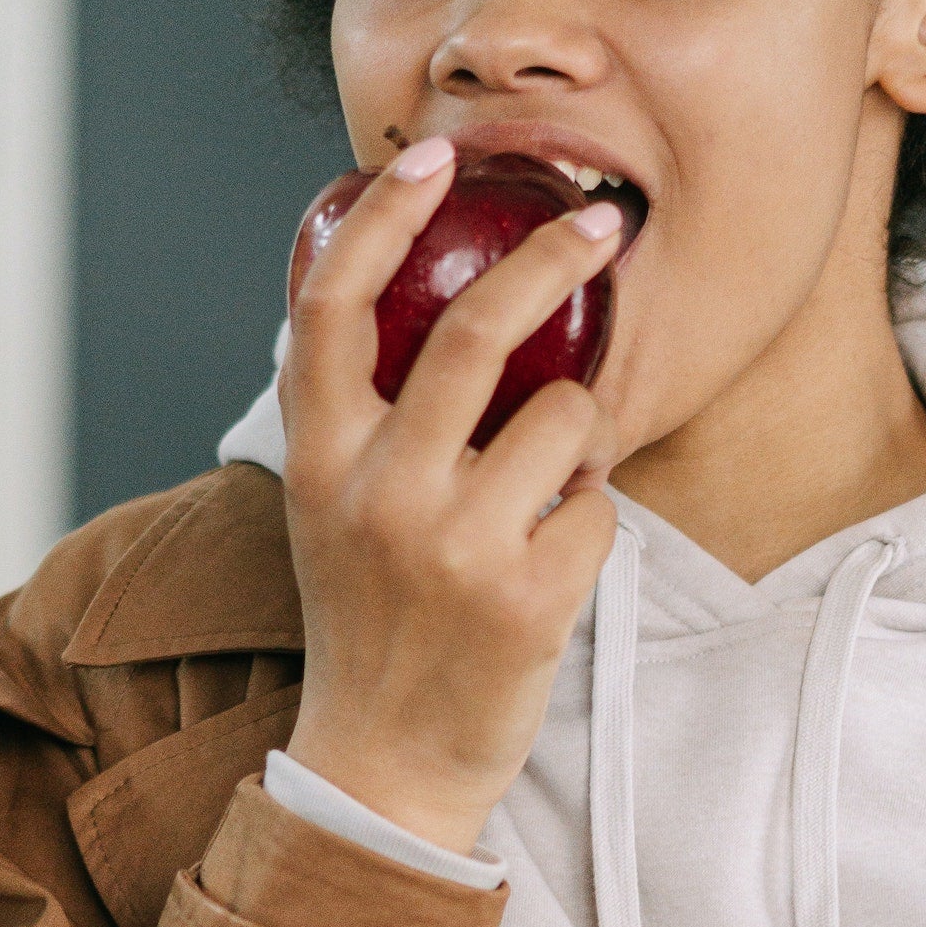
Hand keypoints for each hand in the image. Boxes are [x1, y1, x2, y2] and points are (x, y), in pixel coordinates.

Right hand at [278, 135, 625, 854]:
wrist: (384, 767)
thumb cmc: (372, 626)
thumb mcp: (334, 512)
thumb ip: (361, 418)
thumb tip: (410, 300)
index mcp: (319, 460)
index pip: (330, 304)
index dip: (381, 217)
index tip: (432, 159)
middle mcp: (378, 492)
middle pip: (474, 329)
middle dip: (553, 257)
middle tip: (606, 222)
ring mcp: (453, 546)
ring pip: (563, 417)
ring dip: (579, 436)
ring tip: (549, 487)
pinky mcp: (526, 598)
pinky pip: (597, 510)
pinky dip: (589, 525)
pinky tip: (551, 563)